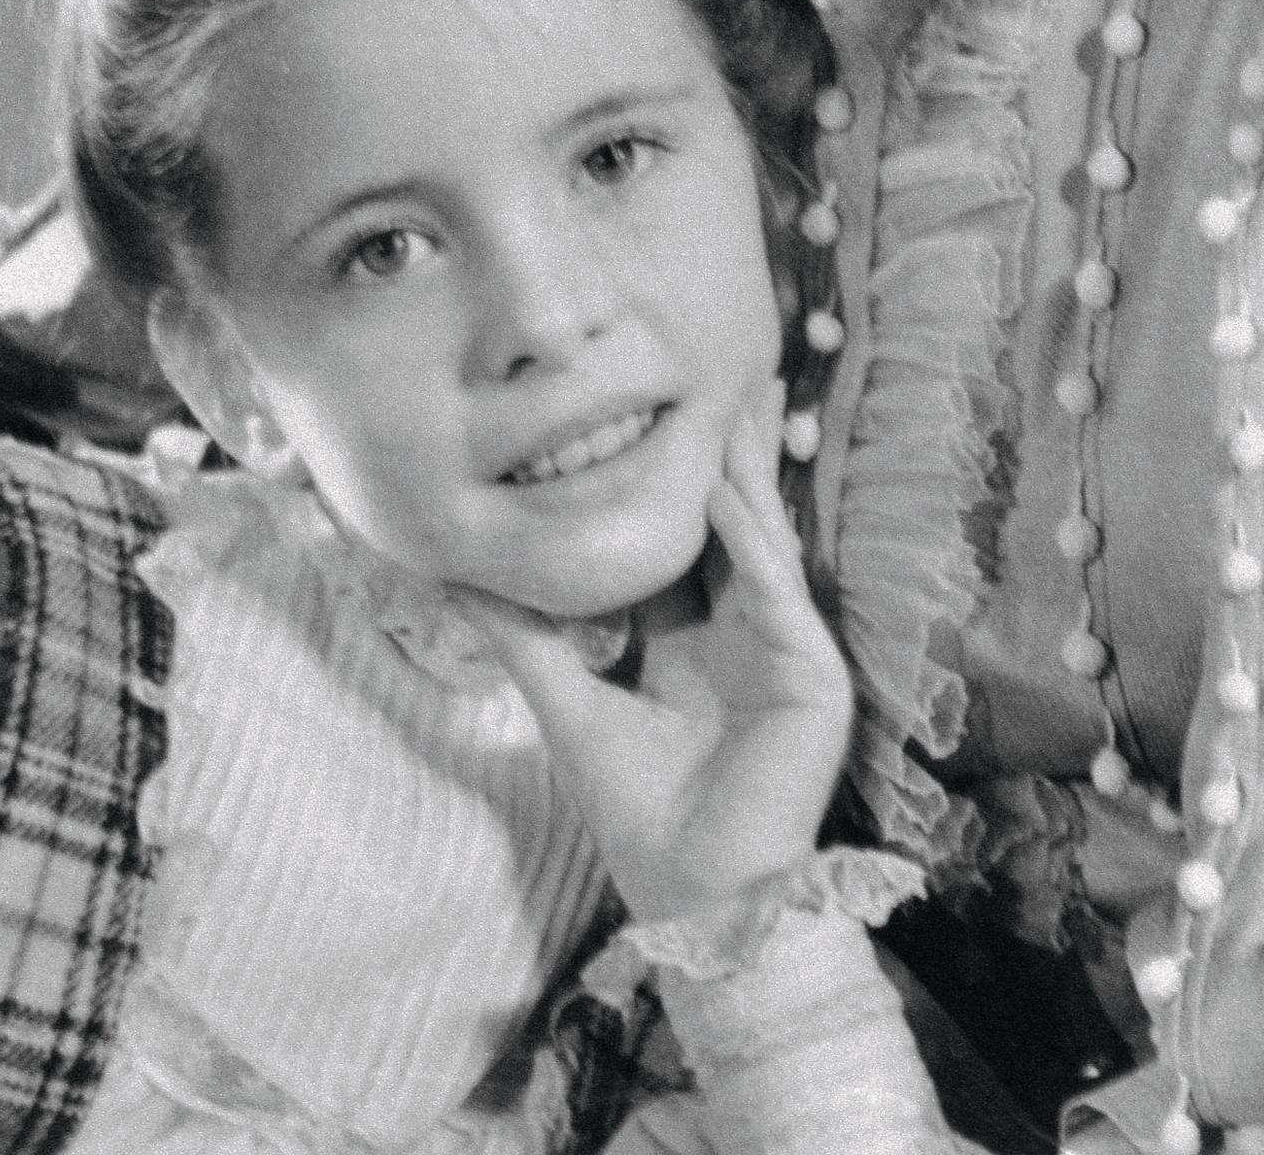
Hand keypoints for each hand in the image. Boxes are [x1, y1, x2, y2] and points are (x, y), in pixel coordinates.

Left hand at [460, 378, 852, 924]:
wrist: (696, 893)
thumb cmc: (640, 810)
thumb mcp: (569, 705)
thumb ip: (520, 637)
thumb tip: (453, 578)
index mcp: (692, 636)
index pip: (682, 540)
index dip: (663, 481)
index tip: (640, 409)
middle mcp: (741, 629)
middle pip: (729, 523)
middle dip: (718, 454)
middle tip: (708, 370)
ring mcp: (781, 645)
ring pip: (759, 539)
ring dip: (743, 473)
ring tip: (728, 401)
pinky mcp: (811, 669)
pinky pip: (776, 587)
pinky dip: (751, 539)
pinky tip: (726, 493)